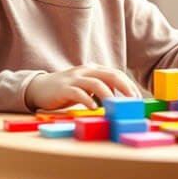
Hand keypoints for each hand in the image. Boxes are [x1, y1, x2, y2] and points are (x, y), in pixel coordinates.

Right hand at [25, 64, 141, 110]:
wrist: (40, 88)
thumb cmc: (67, 89)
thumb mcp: (87, 87)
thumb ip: (102, 89)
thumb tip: (121, 99)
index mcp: (94, 70)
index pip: (116, 74)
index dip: (129, 85)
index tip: (138, 99)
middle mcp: (86, 71)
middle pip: (110, 75)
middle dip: (125, 88)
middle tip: (134, 102)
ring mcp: (75, 79)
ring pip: (96, 83)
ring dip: (109, 95)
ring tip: (116, 107)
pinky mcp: (63, 89)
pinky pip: (78, 93)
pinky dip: (87, 100)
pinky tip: (94, 109)